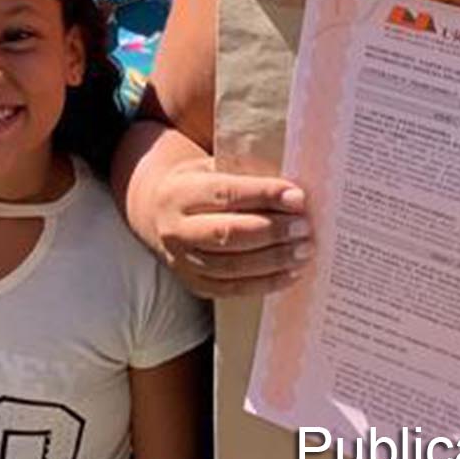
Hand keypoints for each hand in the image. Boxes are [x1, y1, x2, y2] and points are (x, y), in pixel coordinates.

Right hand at [143, 158, 310, 297]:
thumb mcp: (208, 168)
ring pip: (231, 266)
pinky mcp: (194, 284)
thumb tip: (291, 190)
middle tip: (304, 227)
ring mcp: (181, 261)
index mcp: (178, 192)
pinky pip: (233, 289)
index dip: (263, 196)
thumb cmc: (196, 186)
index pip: (225, 194)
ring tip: (304, 251)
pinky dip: (265, 283)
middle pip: (227, 234)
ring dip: (274, 260)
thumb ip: (242, 174)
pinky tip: (290, 273)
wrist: (155, 213)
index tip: (297, 198)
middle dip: (272, 232)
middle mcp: (175, 229)